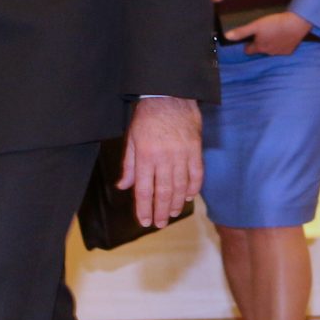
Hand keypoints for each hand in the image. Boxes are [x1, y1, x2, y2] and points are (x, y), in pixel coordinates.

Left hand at [118, 97, 202, 227]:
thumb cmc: (147, 117)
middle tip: (160, 224)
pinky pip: (196, 174)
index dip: (144, 208)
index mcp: (145, 156)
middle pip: (163, 192)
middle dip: (161, 211)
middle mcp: (163, 158)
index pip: (144, 190)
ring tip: (173, 213)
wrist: (169, 96)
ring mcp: (181, 154)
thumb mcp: (132, 139)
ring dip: (177, 203)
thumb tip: (123, 186)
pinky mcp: (195, 149)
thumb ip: (129, 165)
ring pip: (180, 186)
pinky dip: (193, 188)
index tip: (145, 221)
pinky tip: (189, 196)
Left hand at [224, 11, 312, 56]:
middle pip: (260, 50)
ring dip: (271, 43)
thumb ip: (242, 32)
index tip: (251, 37)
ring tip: (274, 32)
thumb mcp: (256, 25)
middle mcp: (269, 53)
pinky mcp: (289, 51)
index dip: (248, 44)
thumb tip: (227, 36)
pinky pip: (282, 49)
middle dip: (260, 43)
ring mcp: (280, 53)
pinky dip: (282, 44)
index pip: (248, 51)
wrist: (296, 23)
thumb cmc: (275, 23)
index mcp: (259, 47)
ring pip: (271, 50)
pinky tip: (283, 35)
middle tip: (264, 32)